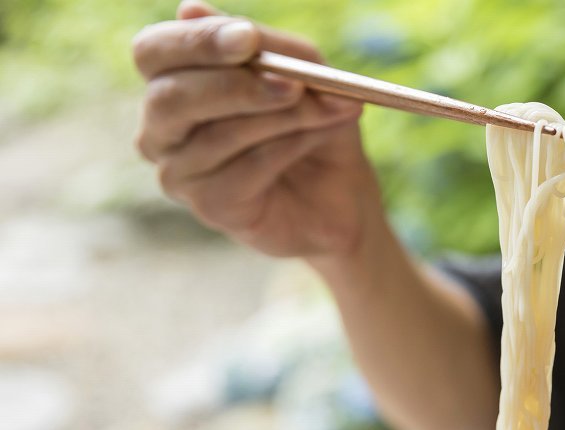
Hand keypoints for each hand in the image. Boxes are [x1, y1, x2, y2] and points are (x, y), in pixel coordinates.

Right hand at [133, 0, 383, 259]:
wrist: (342, 195)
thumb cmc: (314, 123)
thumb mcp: (302, 72)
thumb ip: (259, 45)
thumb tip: (189, 8)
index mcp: (172, 80)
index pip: (153, 52)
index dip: (196, 42)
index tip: (248, 39)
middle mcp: (162, 126)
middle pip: (171, 97)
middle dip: (236, 85)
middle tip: (292, 83)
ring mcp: (179, 172)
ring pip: (218, 134)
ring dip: (281, 118)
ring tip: (329, 109)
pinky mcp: (209, 206)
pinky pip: (244, 170)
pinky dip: (288, 148)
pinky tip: (315, 140)